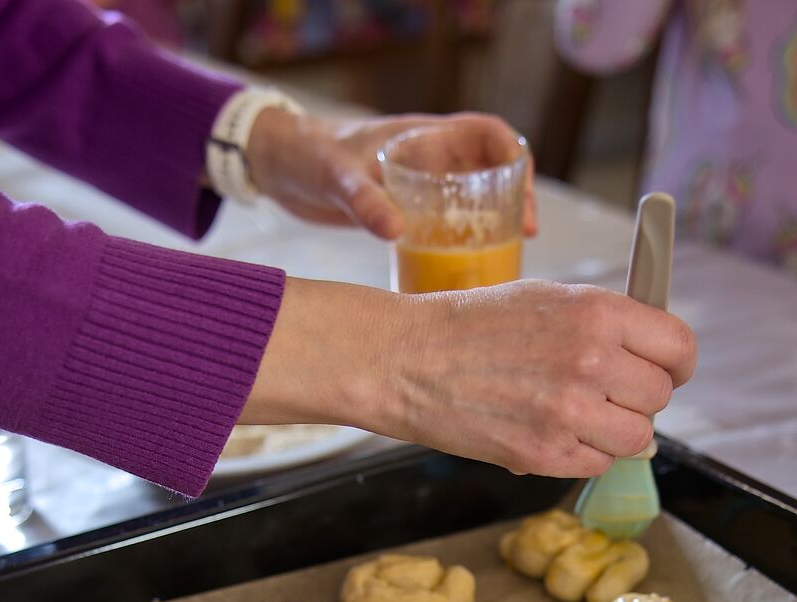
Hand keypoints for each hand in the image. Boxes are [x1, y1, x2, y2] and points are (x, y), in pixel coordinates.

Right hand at [241, 278, 696, 476]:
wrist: (407, 359)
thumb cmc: (471, 324)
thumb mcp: (547, 298)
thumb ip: (605, 324)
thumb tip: (652, 360)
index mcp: (597, 313)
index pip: (678, 347)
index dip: (676, 363)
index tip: (666, 370)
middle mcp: (591, 362)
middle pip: (660, 396)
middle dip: (638, 397)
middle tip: (604, 392)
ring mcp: (569, 413)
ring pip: (637, 437)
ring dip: (615, 431)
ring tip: (578, 414)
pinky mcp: (545, 455)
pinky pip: (597, 464)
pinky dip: (582, 454)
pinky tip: (550, 430)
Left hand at [245, 109, 539, 241]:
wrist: (275, 164)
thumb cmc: (306, 155)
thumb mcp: (335, 177)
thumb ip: (364, 200)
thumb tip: (398, 231)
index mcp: (423, 137)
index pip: (489, 135)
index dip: (515, 162)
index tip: (521, 203)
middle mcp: (429, 158)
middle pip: (491, 171)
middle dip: (514, 201)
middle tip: (521, 240)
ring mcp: (418, 184)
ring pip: (471, 200)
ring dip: (489, 225)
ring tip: (499, 260)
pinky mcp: (403, 209)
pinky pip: (443, 223)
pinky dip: (456, 243)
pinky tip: (457, 272)